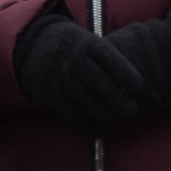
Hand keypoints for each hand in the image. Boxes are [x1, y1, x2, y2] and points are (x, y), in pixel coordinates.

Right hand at [14, 8, 170, 137]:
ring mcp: (55, 77)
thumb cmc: (72, 47)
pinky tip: (102, 129)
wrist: (30, 46)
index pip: (109, 58)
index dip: (126, 74)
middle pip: (99, 83)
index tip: (139, 88)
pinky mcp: (45, 95)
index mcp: (83, 41)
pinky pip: (71, 114)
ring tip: (120, 123)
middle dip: (119, 101)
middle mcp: (68, 57)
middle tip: (133, 112)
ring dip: (107, 117)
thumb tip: (137, 88)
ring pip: (86, 102)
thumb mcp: (86, 40)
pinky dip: (88, 125)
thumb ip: (107, 58)